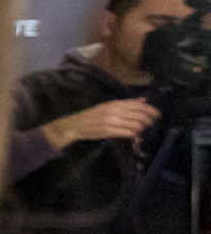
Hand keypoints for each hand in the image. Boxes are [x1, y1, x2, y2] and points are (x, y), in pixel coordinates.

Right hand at [45, 98, 159, 149]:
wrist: (76, 124)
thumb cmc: (94, 115)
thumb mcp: (110, 106)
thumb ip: (128, 103)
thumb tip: (144, 99)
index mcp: (115, 103)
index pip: (138, 105)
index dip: (151, 109)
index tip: (158, 114)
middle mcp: (114, 111)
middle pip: (138, 114)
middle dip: (149, 119)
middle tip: (152, 122)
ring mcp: (111, 121)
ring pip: (134, 123)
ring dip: (142, 126)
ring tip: (144, 128)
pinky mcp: (107, 131)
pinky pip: (126, 132)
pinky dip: (134, 133)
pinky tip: (136, 133)